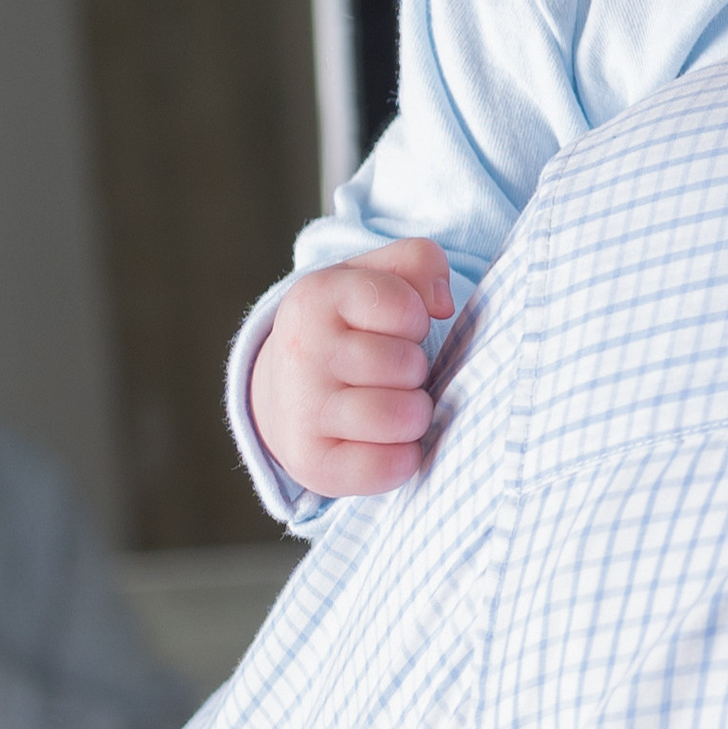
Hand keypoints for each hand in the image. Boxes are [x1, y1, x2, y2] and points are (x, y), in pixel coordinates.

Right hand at [253, 239, 452, 498]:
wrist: (284, 393)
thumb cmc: (349, 328)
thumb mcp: (376, 276)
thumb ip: (419, 261)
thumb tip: (443, 304)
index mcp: (316, 296)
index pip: (408, 308)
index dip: (415, 319)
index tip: (393, 327)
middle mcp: (301, 353)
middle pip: (408, 365)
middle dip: (415, 369)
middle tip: (390, 373)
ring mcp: (301, 412)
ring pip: (403, 417)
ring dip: (414, 414)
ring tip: (392, 404)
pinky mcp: (311, 465)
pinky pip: (390, 467)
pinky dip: (403, 458)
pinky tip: (385, 442)